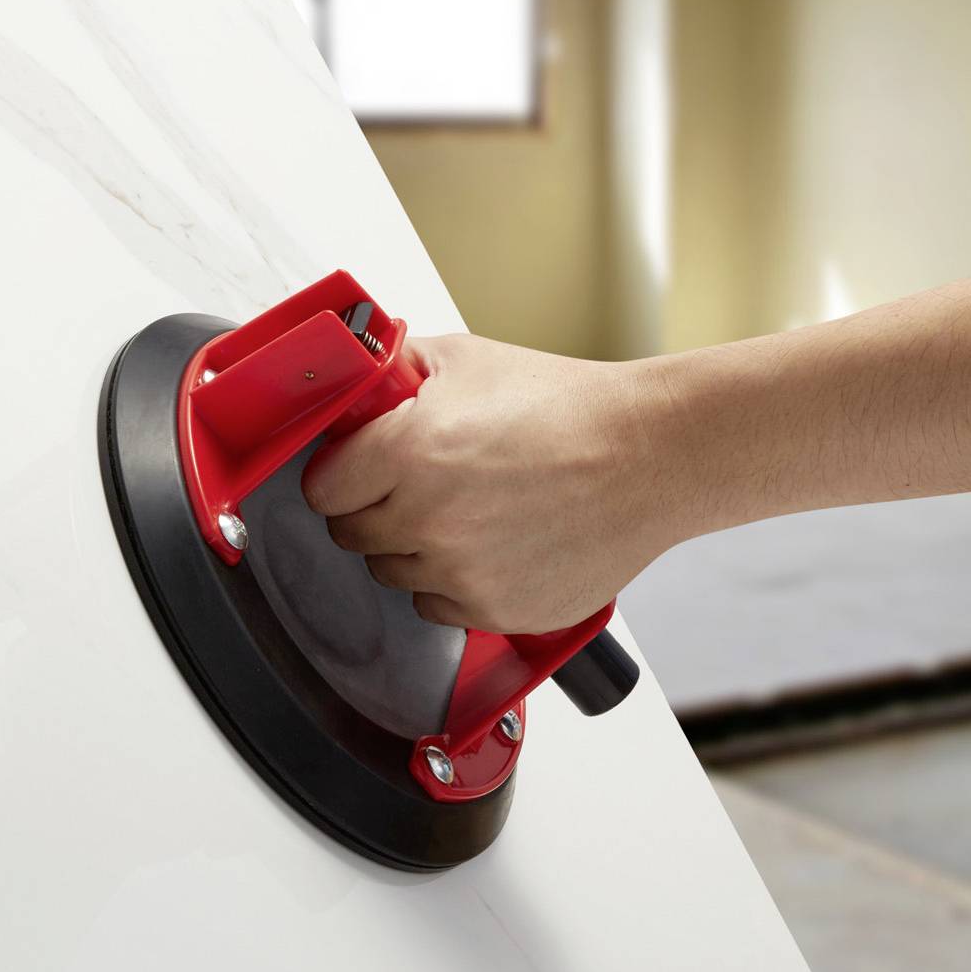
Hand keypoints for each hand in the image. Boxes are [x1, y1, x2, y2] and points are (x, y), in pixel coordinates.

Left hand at [301, 333, 679, 634]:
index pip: (322, 490)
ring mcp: (460, 573)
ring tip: (469, 510)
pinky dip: (457, 581)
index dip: (341, 474)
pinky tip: (496, 542)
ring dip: (414, 549)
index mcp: (407, 452)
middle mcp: (425, 520)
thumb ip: (394, 371)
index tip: (360, 467)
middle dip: (375, 508)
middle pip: (351, 536)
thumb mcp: (467, 360)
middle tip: (420, 482)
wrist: (648, 456)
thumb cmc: (566, 407)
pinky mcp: (494, 611)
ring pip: (393, 575)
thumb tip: (349, 384)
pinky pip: (440, 606)